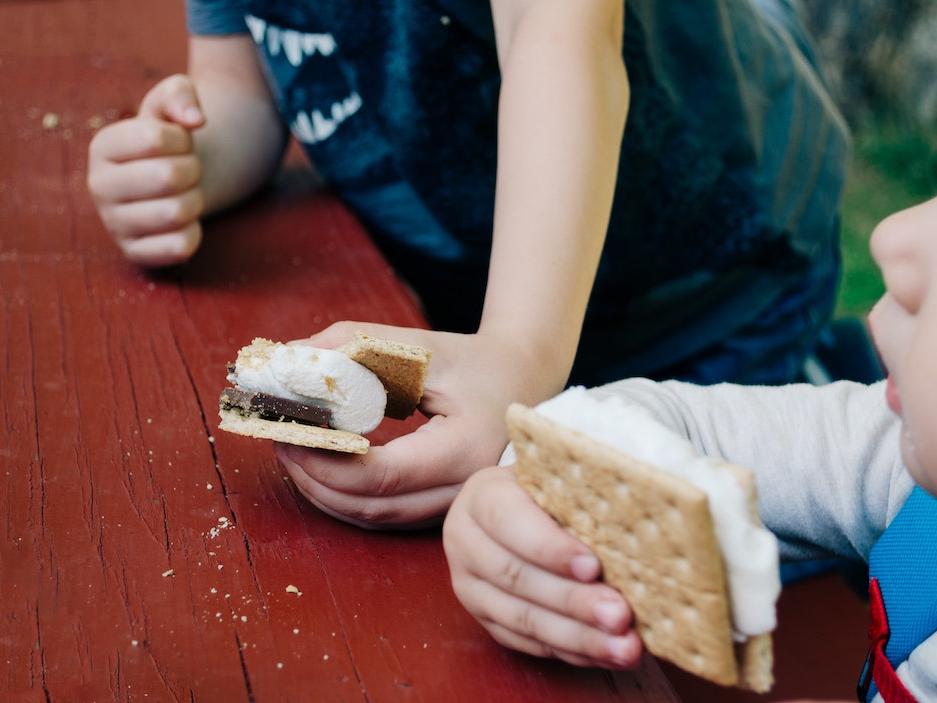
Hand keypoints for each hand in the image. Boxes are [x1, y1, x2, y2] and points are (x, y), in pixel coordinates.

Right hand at [87, 74, 205, 266]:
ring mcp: (114, 224)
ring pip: (177, 213)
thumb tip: (195, 120)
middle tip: (188, 171)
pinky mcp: (135, 253)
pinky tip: (183, 222)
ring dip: (195, 200)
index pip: (155, 138)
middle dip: (193, 170)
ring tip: (185, 194)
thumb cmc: (171, 140)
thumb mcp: (171, 103)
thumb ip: (181, 94)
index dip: (183, 138)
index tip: (180, 142)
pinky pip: (180, 246)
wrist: (174, 182)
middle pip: (169, 177)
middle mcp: (99, 186)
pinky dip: (195, 232)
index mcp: (102, 146)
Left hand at [274, 320, 564, 528]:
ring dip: (324, 491)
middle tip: (278, 439)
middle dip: (314, 478)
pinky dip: (345, 496)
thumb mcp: (419, 345)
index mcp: (465, 449)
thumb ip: (353, 346)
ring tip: (291, 451)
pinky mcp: (441, 508)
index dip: (325, 460)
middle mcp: (463, 490)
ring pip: (374, 519)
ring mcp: (454, 506)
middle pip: (372, 507)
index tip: (288, 430)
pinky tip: (321, 467)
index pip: (381, 476)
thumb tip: (288, 361)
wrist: (524, 380)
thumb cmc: (474, 361)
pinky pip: (385, 516)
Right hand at [443, 466, 641, 667]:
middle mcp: (465, 541)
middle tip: (620, 615)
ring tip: (623, 647)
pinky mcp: (485, 619)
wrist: (514, 506)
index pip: (510, 522)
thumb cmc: (547, 487)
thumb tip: (630, 522)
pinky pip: (527, 643)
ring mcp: (470, 586)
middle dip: (573, 601)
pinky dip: (570, 652)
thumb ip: (577, 496)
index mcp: (481, 497)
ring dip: (577, 637)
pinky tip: (606, 654)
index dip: (551, 548)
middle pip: (516, 578)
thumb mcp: (555, 477)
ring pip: (521, 619)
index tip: (594, 567)